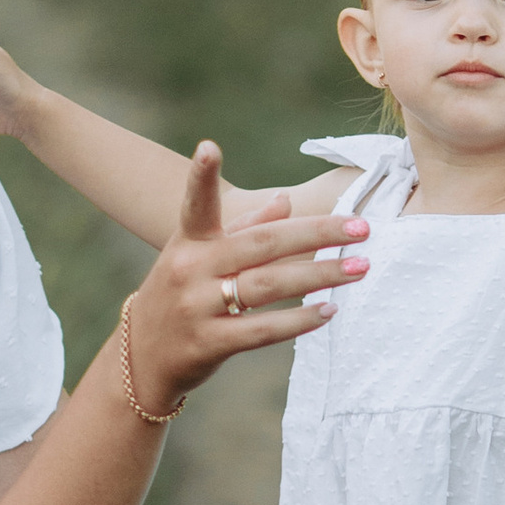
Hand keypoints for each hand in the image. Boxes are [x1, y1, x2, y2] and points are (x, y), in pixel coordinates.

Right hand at [123, 142, 366, 408]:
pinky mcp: (208, 343)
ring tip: (360, 268)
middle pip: (262, 244)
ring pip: (268, 285)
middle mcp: (189, 269)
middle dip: (316, 233)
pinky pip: (262, 330)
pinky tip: (329, 311)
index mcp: (189, 242)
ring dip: (320, 275)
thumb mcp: (198, 258)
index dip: (200, 176)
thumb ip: (241, 228)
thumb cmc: (180, 297)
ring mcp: (196, 307)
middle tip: (362, 227)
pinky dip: (298, 321)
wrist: (142, 358)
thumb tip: (286, 202)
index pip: (196, 204)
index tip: (209, 147)